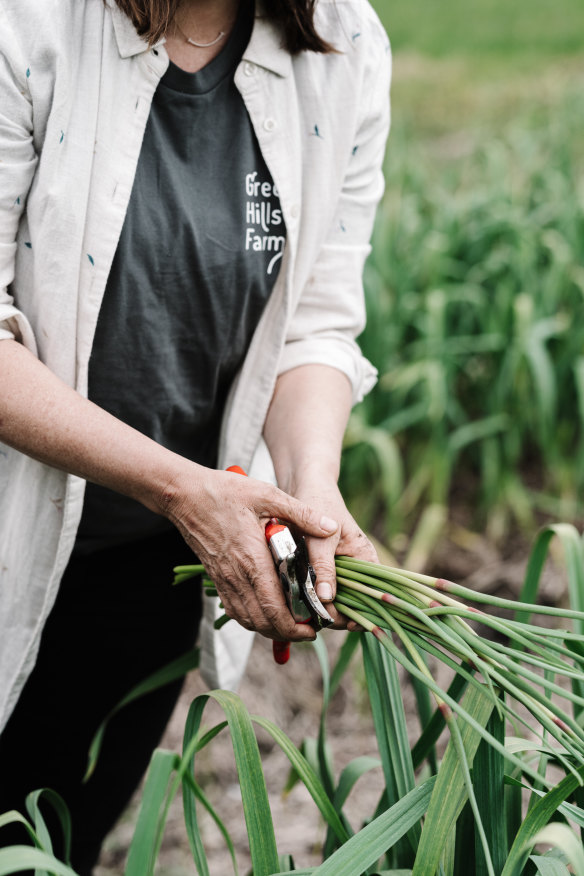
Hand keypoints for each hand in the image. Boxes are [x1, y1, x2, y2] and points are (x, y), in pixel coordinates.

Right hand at [159, 464, 338, 640]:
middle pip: (262, 621)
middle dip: (288, 633)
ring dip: (271, 629)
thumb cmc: (224, 492)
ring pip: (248, 620)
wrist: (184, 495)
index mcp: (251, 559)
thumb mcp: (267, 494)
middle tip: (310, 630)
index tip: (314, 626)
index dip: (295, 625)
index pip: (273, 607)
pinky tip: (267, 614)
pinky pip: (235, 610)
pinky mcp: (217, 578)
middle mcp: (236, 576)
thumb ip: (301, 513)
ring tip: (293, 625)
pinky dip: (253, 619)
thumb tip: (331, 526)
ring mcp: (224, 580)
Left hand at [290, 475, 377, 630]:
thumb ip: (324, 566)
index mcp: (367, 560)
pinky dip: (309, 596)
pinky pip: (320, 590)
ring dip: (318, 606)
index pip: (370, 599)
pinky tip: (294, 598)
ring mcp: (340, 570)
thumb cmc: (318, 504)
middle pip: (350, 605)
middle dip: (331, 613)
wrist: (305, 485)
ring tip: (298, 608)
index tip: (332, 621)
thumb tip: (327, 598)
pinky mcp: (324, 568)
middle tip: (307, 617)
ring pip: (333, 601)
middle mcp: (357, 569)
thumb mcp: (321, 537)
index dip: (355, 614)